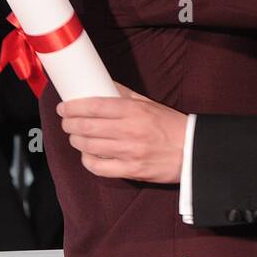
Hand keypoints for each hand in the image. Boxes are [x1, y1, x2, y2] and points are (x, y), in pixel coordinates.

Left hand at [57, 85, 186, 183]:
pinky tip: (88, 155)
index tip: (64, 107)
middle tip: (66, 122)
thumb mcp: (149, 104)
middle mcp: (129, 131)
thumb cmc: (171, 126)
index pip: (94, 106)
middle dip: (69, 124)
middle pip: (86, 127)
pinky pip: (99, 167)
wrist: (193, 151)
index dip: (73, 107)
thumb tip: (102, 86)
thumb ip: (125, 96)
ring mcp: (129, 152)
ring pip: (89, 147)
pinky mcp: (131, 171)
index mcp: (134, 111)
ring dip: (76, 141)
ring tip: (75, 137)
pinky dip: (88, 161)